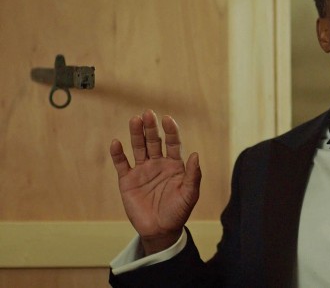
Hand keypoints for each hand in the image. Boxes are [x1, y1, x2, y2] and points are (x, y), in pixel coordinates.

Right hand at [109, 109, 200, 254]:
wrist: (160, 230)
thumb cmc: (178, 212)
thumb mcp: (190, 194)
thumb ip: (193, 175)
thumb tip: (196, 155)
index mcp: (175, 165)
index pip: (173, 143)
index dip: (170, 131)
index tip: (167, 119)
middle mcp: (158, 163)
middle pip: (154, 141)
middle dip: (151, 128)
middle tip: (147, 114)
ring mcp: (142, 170)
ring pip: (139, 148)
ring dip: (136, 134)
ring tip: (135, 120)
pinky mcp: (128, 180)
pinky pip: (122, 164)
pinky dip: (118, 154)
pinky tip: (116, 143)